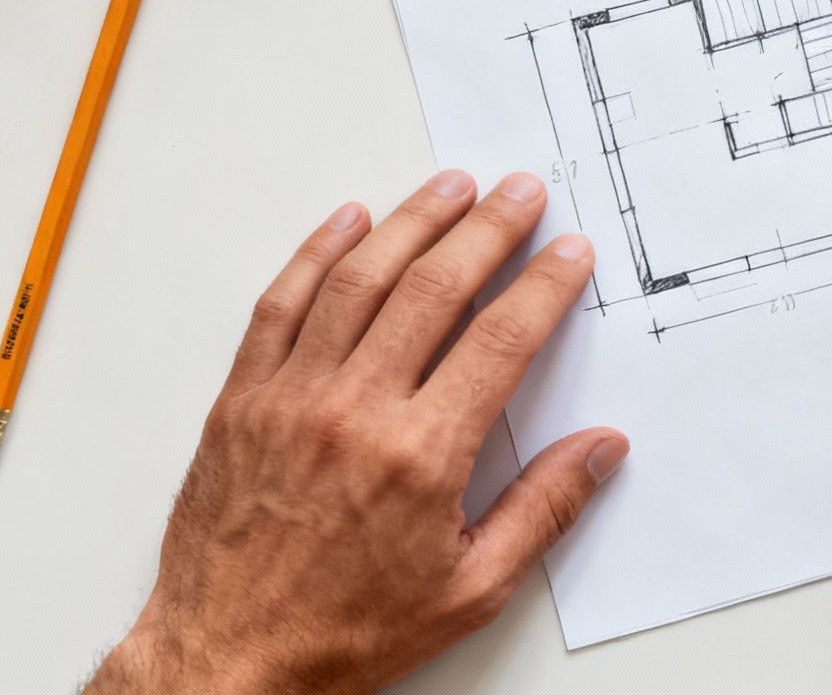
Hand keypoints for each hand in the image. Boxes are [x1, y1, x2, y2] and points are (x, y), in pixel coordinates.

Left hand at [86, 170, 627, 694]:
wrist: (228, 660)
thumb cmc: (347, 633)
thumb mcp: (471, 589)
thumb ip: (544, 509)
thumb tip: (603, 449)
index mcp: (421, 457)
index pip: (499, 341)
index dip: (543, 286)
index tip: (569, 251)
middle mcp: (355, 412)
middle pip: (434, 289)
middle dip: (488, 230)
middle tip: (522, 192)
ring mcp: (292, 398)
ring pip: (359, 280)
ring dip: (412, 222)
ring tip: (452, 185)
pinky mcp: (242, 400)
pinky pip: (281, 305)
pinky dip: (316, 254)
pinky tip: (348, 220)